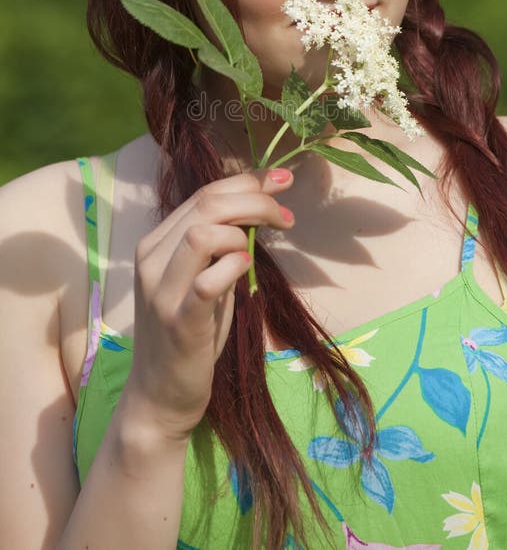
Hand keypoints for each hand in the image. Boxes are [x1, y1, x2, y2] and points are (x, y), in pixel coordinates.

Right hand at [121, 168, 294, 442]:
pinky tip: (246, 269)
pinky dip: (233, 266)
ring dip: (241, 232)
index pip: (204, 194)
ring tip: (258, 250)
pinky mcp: (178, 321)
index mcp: (156, 244)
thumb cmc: (190, 333)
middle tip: (285, 216)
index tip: (282, 181)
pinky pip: (208, 280)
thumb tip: (262, 204)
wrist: (160, 394)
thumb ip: (222, 243)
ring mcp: (162, 291)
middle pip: (206, 204)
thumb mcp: (204, 278)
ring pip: (201, 233)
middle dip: (255, 200)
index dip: (247, 181)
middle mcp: (151, 260)